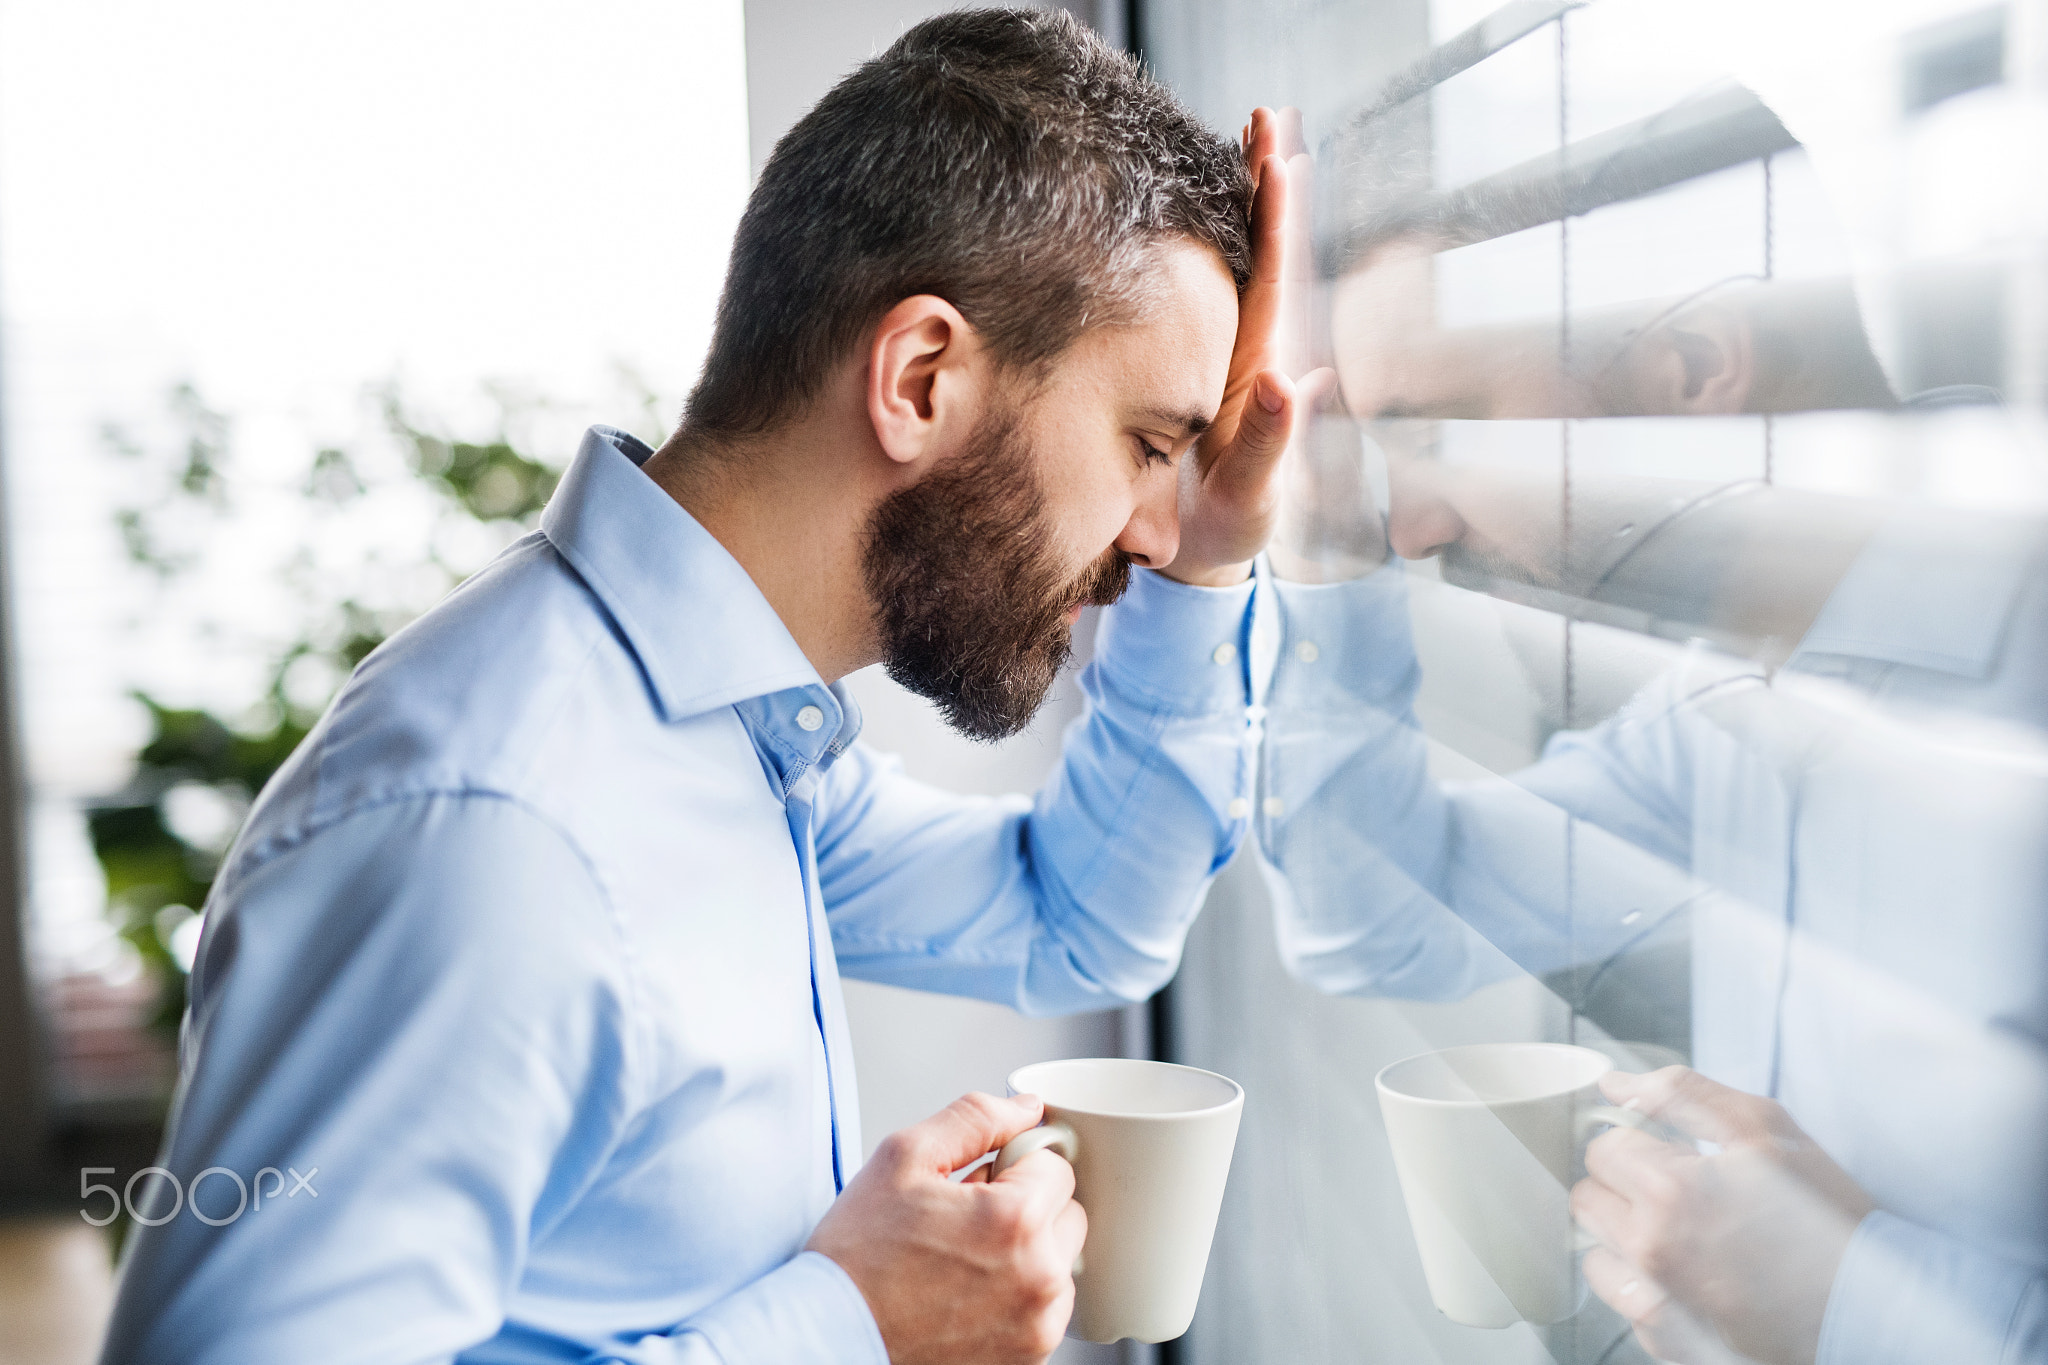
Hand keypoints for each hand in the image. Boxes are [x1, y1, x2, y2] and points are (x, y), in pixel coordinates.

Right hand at [806, 1092, 1086, 1364]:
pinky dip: (1020, 1295)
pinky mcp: (1028, 1359)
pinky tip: (969, 1293)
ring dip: (1028, 1252)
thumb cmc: (858, 1259)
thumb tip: (1026, 1108)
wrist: (832, 1337)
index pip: (1056, 1163)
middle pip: (1067, 1212)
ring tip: (964, 1258)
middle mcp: (1038, 1279)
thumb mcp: (905, 1158)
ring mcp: (1037, 1327)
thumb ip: (976, 1119)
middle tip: (966, 1218)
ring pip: (1060, 1261)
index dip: (1013, 1163)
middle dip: (1027, 1205)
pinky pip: (1046, 1308)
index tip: (977, 1181)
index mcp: (1015, 1221)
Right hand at [1163, 107, 1333, 585]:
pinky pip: (1196, 296)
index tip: (1279, 159)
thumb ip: (1274, 441)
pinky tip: (1190, 211)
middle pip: (1257, 256)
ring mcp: (1216, 356)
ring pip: (1229, 267)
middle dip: (1262, 187)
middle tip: (1263, 118)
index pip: (1272, 280)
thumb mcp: (1253, 490)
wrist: (1200, 553)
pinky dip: (1196, 247)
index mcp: (1258, 368)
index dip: (1276, 220)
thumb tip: (1297, 381)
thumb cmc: (1229, 526)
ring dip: (1235, 204)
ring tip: (1243, 140)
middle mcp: (1243, 351)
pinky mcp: (1187, 368)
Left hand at [1571, 1067, 1875, 1364]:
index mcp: (1671, 1192)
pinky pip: (1621, 1298)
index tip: (1671, 1154)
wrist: (1872, 1306)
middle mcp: (1652, 1251)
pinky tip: (1684, 1272)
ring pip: (1595, 1249)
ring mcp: (1657, 1301)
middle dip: (1624, 1184)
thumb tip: (1614, 1084)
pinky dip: (1640, 1281)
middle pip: (1588, 1196)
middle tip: (1675, 1188)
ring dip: (1623, 1233)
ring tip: (1680, 1231)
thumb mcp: (1764, 1130)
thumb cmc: (1828, 1219)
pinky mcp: (1667, 1339)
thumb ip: (1680, 1094)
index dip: (1638, 1142)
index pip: (1601, 1147)